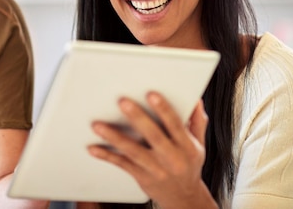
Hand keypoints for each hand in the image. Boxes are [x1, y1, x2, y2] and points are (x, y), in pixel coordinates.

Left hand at [87, 93, 215, 208]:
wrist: (184, 197)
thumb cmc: (188, 165)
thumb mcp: (198, 144)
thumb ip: (196, 121)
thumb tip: (195, 99)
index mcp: (186, 147)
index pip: (176, 125)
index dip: (164, 109)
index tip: (152, 95)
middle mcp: (171, 158)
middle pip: (153, 136)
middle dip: (138, 118)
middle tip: (122, 102)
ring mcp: (155, 168)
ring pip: (134, 151)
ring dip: (115, 137)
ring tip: (99, 125)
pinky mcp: (141, 176)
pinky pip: (122, 164)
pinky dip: (107, 155)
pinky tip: (94, 147)